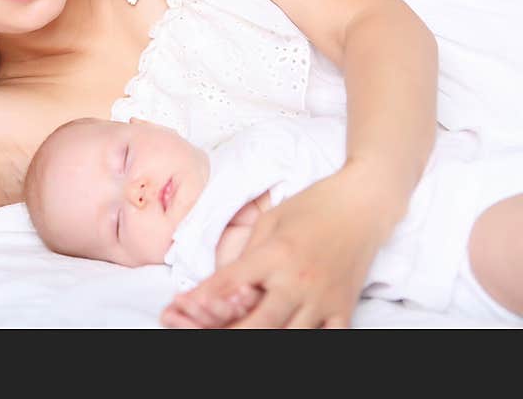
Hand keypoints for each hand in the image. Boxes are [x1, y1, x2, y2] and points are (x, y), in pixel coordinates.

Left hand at [161, 172, 388, 328]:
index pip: (230, 282)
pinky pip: (326, 339)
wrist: (363, 204)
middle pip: (258, 324)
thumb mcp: (270, 221)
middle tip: (210, 332)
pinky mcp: (344, 308)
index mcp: (275, 254)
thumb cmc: (312, 206)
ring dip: (267, 339)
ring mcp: (323, 299)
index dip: (204, 298)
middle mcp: (298, 281)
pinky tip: (288, 338)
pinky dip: (307, 342)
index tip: (184, 306)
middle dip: (230, 333)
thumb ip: (248, 254)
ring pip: (289, 338)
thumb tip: (224, 282)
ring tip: (246, 333)